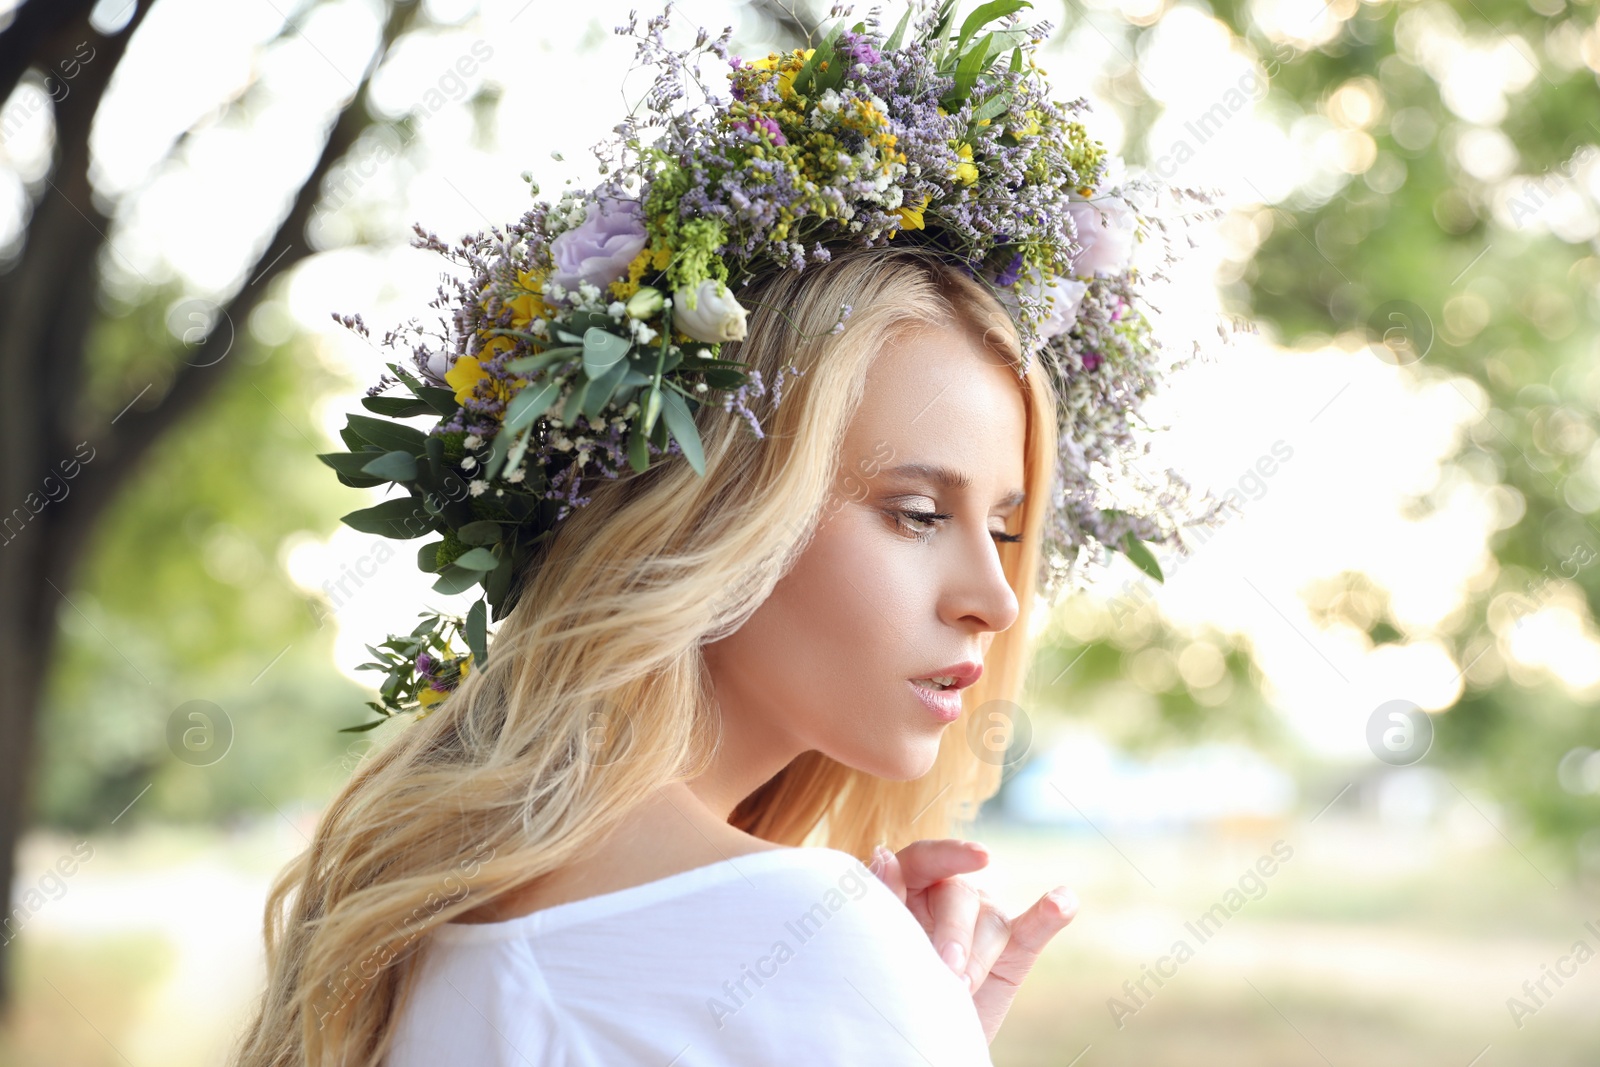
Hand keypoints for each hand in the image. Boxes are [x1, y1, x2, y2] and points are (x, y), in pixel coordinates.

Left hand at [869, 838, 1077, 1043]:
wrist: (916, 1030)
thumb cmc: (890, 979)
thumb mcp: (879, 941)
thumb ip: (883, 900)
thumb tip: (882, 854)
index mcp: (910, 883)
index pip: (928, 856)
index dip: (949, 854)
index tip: (978, 857)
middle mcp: (949, 893)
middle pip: (959, 894)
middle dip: (953, 935)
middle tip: (946, 973)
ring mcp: (984, 919)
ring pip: (991, 923)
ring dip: (979, 958)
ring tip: (960, 990)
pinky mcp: (1014, 949)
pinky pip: (1034, 927)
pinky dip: (1050, 914)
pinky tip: (1062, 901)